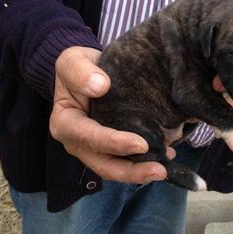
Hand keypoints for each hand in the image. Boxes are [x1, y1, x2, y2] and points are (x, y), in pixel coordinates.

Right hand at [50, 46, 172, 183]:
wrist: (87, 71)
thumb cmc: (78, 67)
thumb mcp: (72, 60)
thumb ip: (79, 71)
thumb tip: (100, 85)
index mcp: (65, 123)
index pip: (88, 137)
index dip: (114, 143)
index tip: (141, 144)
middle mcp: (78, 142)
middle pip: (103, 164)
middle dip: (131, 171)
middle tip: (160, 171)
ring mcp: (94, 149)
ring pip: (115, 168)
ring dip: (139, 173)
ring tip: (164, 169)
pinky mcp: (110, 149)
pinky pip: (126, 161)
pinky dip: (145, 162)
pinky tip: (167, 156)